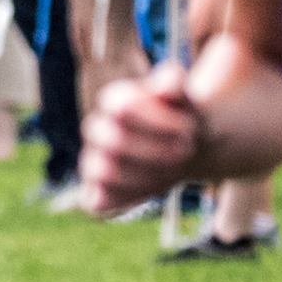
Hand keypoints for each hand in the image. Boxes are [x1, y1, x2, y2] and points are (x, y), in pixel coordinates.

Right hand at [81, 64, 201, 215]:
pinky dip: (124, 198)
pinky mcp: (95, 191)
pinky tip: (153, 188)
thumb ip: (175, 84)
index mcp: (113, 101)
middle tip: (186, 150)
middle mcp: (96, 130)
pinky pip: (97, 201)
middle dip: (156, 150)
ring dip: (146, 174)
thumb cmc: (183, 118)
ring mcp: (93, 161)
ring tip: (173, 171)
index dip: (158, 121)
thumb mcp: (186, 97)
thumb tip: (170, 80)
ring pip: (104, 172)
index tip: (188, 128)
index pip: (122, 109)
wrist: (187, 146)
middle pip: (113, 141)